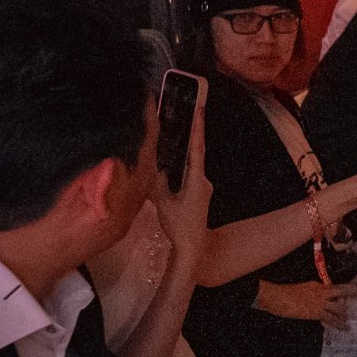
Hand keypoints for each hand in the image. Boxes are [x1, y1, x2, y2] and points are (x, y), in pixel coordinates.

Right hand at [157, 84, 212, 256]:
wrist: (194, 248)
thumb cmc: (180, 227)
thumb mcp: (164, 204)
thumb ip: (158, 183)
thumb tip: (153, 166)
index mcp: (197, 180)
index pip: (197, 148)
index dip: (198, 128)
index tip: (199, 108)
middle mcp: (203, 181)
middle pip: (194, 153)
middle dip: (189, 134)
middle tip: (185, 113)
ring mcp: (202, 187)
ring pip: (189, 165)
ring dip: (181, 151)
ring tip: (173, 133)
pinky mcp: (197, 193)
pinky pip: (188, 174)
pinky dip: (180, 165)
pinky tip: (170, 161)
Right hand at [257, 280, 350, 324]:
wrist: (277, 296)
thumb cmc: (282, 294)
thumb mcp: (297, 290)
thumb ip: (306, 294)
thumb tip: (308, 303)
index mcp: (315, 284)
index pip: (331, 288)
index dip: (339, 291)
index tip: (347, 291)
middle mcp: (320, 291)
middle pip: (340, 292)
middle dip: (348, 296)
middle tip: (354, 300)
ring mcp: (320, 301)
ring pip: (338, 307)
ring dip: (343, 314)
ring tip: (347, 319)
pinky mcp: (317, 312)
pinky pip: (332, 319)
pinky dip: (339, 324)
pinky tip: (344, 327)